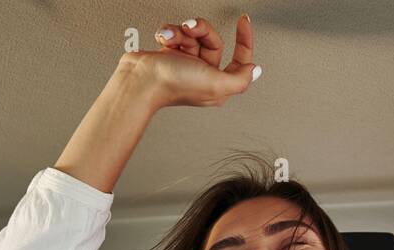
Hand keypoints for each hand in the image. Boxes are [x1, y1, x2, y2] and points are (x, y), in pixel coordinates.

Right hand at [119, 14, 258, 109]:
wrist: (140, 79)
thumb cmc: (173, 85)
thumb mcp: (216, 84)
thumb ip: (241, 79)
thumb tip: (254, 70)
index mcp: (217, 84)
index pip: (240, 60)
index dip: (245, 40)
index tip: (243, 21)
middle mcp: (202, 74)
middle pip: (213, 40)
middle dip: (201, 30)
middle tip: (191, 30)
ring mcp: (185, 64)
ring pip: (193, 35)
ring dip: (181, 32)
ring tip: (172, 38)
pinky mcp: (169, 54)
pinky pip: (176, 33)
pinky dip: (169, 33)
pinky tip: (163, 39)